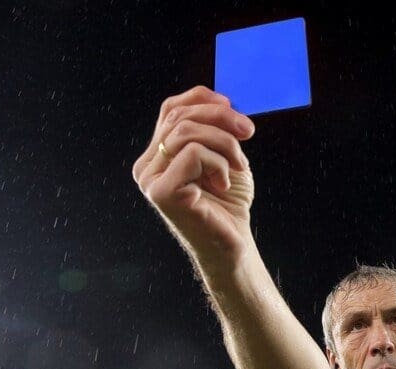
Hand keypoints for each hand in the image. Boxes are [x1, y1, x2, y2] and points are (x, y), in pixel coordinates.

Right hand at [132, 86, 255, 268]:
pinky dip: (218, 164)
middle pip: (179, 117)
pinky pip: (192, 154)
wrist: (233, 242)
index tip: (231, 105)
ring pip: (186, 132)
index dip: (200, 98)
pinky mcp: (160, 192)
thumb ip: (215, 127)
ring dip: (224, 144)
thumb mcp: (224, 154)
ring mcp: (149, 180)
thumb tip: (220, 99)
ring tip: (236, 167)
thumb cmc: (228, 203)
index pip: (170, 109)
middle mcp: (147, 166)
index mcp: (157, 155)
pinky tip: (223, 184)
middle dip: (221, 118)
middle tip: (248, 132)